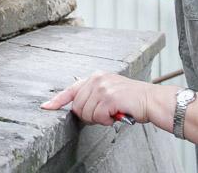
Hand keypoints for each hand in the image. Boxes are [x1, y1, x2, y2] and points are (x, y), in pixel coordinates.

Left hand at [40, 71, 163, 126]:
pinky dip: (107, 121)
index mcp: (95, 77)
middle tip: (105, 114)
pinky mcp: (109, 97)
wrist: (152, 100)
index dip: (57, 100)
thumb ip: (93, 96)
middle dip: (89, 116)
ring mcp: (102, 87)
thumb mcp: (109, 92)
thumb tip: (78, 109)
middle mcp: (97, 79)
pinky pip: (98, 117)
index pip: (71, 89)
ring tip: (113, 113)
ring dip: (99, 119)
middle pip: (77, 107)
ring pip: (86, 113)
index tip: (46, 107)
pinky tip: (117, 114)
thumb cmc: (131, 100)